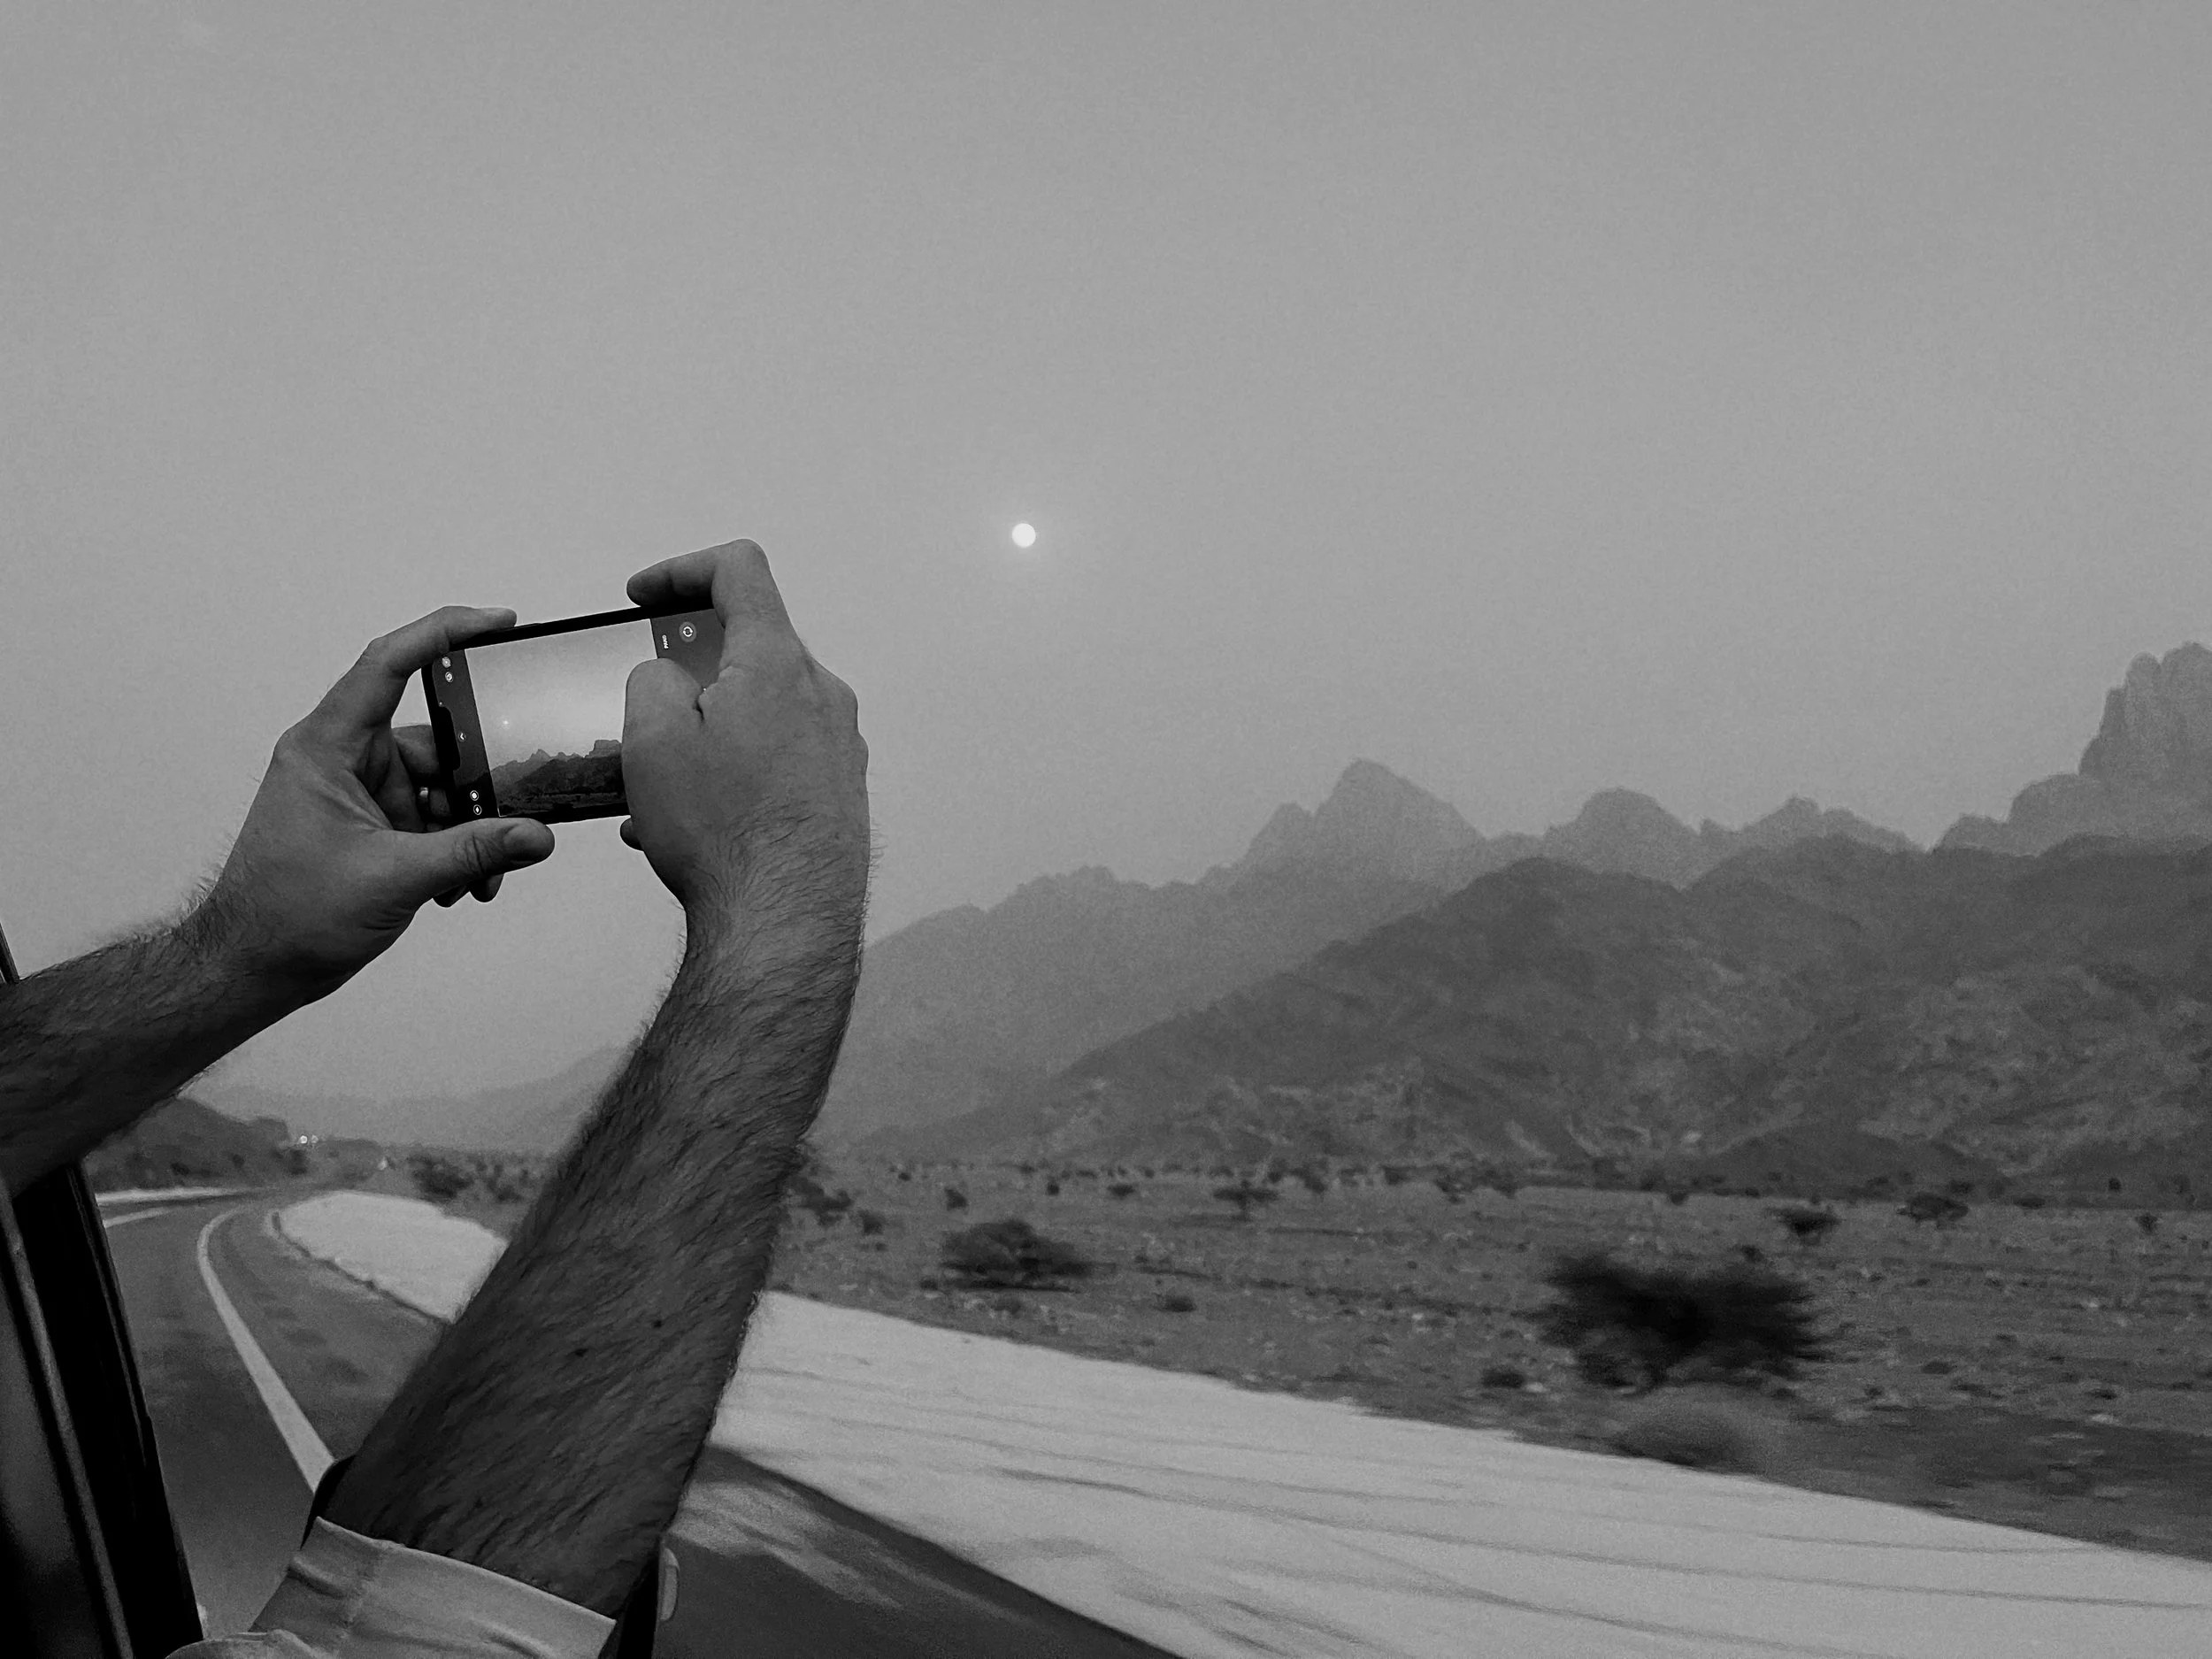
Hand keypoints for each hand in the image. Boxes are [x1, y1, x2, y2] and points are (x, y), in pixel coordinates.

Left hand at [195, 607, 557, 1005]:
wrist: (252, 968)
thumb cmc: (286, 915)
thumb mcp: (395, 878)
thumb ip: (474, 852)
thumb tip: (536, 835)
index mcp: (328, 747)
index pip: (388, 665)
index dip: (443, 633)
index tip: (498, 622)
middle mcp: (343, 761)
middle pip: (434, 743)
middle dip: (477, 785)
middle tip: (514, 813)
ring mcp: (358, 795)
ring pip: (439, 789)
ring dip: (468, 831)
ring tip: (479, 875)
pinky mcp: (371, 828)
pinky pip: (430, 821)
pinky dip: (453, 849)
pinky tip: (462, 886)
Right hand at [619, 541, 868, 935]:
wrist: (784, 918)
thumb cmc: (721, 828)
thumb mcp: (653, 738)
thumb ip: (653, 681)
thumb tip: (670, 678)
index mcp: (777, 662)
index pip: (739, 571)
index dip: (683, 569)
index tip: (644, 597)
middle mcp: (823, 695)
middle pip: (752, 649)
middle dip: (690, 669)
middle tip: (646, 705)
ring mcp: (838, 746)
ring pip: (760, 714)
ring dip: (706, 732)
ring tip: (656, 784)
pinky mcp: (840, 794)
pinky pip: (778, 761)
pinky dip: (733, 772)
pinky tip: (690, 823)